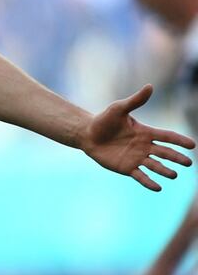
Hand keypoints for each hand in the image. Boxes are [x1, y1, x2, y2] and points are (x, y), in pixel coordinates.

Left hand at [81, 84, 195, 190]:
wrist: (87, 134)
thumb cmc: (103, 120)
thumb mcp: (118, 109)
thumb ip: (135, 101)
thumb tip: (150, 86)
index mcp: (145, 132)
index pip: (167, 137)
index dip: (179, 140)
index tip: (192, 145)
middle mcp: (144, 147)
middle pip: (165, 153)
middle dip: (177, 158)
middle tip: (188, 162)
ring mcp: (137, 158)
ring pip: (156, 166)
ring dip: (165, 171)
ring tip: (174, 175)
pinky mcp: (127, 168)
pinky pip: (141, 176)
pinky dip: (150, 182)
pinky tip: (158, 188)